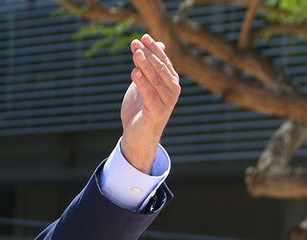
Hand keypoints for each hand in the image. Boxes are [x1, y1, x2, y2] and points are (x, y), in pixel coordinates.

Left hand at [120, 35, 180, 173]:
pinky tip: (134, 72)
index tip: (143, 37)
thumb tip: (159, 44)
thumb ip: (150, 67)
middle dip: (147, 54)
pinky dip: (142, 83)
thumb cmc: (141, 109)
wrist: (138, 136)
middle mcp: (172, 90)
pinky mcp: (157, 112)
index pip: (163, 61)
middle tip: (136, 43)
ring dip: (144, 65)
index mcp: (171, 82)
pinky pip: (149, 94)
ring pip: (154, 80)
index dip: (153, 49)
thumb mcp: (145, 84)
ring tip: (135, 54)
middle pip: (159, 68)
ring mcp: (167, 102)